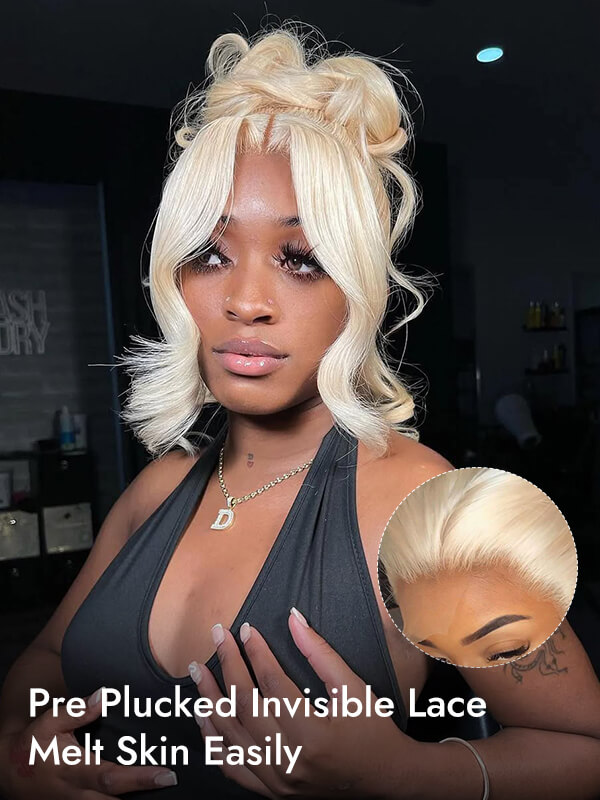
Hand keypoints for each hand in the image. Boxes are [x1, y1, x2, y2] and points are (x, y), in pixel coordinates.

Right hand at [0, 688, 177, 798]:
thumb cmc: (35, 745)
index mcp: (76, 771)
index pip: (112, 778)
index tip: (168, 775)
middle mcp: (80, 795)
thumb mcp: (50, 722)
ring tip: (170, 789)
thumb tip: (104, 696)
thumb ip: (78, 710)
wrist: (12, 773)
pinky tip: (148, 792)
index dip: (140, 778)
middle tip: (175, 785)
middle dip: (146, 796)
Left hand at [188, 609, 419, 798]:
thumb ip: (320, 653)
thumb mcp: (353, 688)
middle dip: (228, 666)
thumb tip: (293, 618)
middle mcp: (289, 761)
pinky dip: (214, 741)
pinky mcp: (271, 791)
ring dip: (211, 700)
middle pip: (245, 706)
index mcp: (312, 734)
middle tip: (217, 636)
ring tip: (198, 671)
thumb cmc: (373, 731)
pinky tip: (204, 716)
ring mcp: (277, 781)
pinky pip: (232, 766)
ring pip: (231, 736)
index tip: (247, 629)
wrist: (386, 781)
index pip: (273, 684)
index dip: (257, 652)